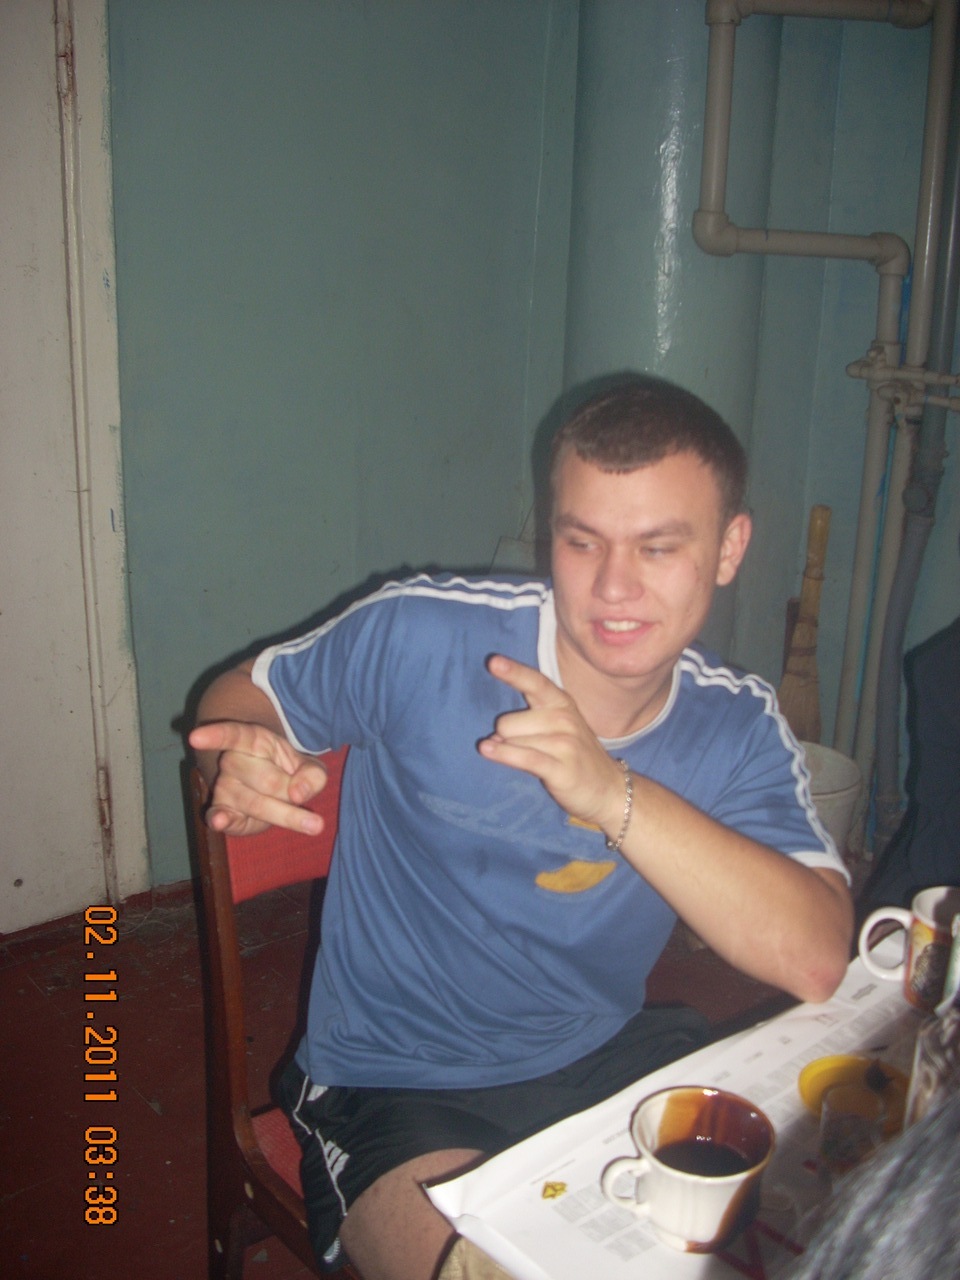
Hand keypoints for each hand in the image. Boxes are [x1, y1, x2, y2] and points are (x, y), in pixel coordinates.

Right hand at [188, 720, 328, 835]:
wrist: (270, 787)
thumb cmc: (287, 771)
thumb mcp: (309, 767)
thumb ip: (312, 776)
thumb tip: (298, 793)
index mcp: (252, 740)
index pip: (231, 734)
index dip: (214, 735)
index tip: (194, 737)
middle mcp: (232, 761)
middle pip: (266, 779)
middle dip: (291, 792)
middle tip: (303, 797)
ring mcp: (224, 786)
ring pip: (254, 802)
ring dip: (284, 814)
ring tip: (312, 824)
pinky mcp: (222, 809)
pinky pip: (219, 815)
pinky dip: (220, 819)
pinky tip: (220, 821)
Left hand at [478, 655, 624, 833]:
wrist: (609, 789)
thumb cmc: (575, 756)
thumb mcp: (557, 728)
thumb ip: (525, 724)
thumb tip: (491, 739)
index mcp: (562, 703)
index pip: (535, 683)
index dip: (514, 672)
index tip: (493, 662)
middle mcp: (565, 718)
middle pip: (508, 722)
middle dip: (506, 738)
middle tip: (529, 749)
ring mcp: (566, 743)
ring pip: (512, 741)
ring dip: (510, 753)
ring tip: (535, 761)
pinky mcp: (562, 767)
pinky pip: (522, 757)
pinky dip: (502, 755)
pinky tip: (486, 750)